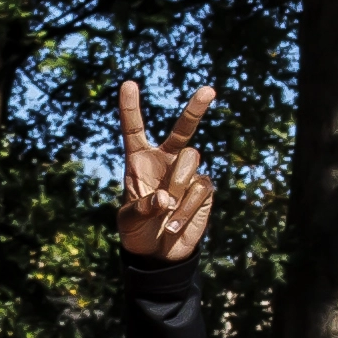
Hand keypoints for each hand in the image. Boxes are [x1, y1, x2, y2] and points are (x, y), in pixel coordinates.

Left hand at [112, 80, 217, 262]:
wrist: (157, 253)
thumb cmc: (136, 232)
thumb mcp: (128, 221)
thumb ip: (141, 208)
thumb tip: (165, 198)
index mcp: (139, 161)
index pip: (134, 130)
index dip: (131, 108)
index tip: (128, 83)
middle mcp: (166, 161)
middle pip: (183, 131)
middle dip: (195, 110)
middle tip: (209, 90)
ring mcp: (188, 174)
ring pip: (192, 161)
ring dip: (179, 185)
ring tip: (166, 210)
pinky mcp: (203, 189)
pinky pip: (200, 188)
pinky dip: (186, 208)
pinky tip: (173, 224)